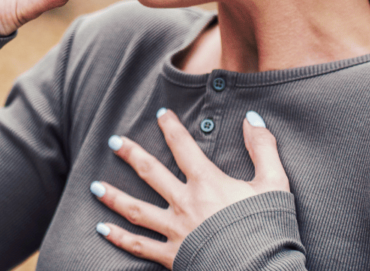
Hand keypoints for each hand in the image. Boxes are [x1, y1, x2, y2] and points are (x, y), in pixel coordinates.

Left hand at [91, 109, 288, 268]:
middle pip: (150, 173)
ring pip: (136, 210)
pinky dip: (118, 238)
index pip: (183, 147)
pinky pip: (139, 246)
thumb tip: (252, 119)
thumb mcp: (274, 183)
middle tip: (113, 142)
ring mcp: (175, 231)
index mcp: (207, 183)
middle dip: (130, 154)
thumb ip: (263, 148)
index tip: (160, 115)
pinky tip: (102, 229)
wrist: (263, 270)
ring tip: (94, 186)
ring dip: (113, 196)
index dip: (171, 128)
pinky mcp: (172, 256)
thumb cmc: (270, 227)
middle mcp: (185, 203)